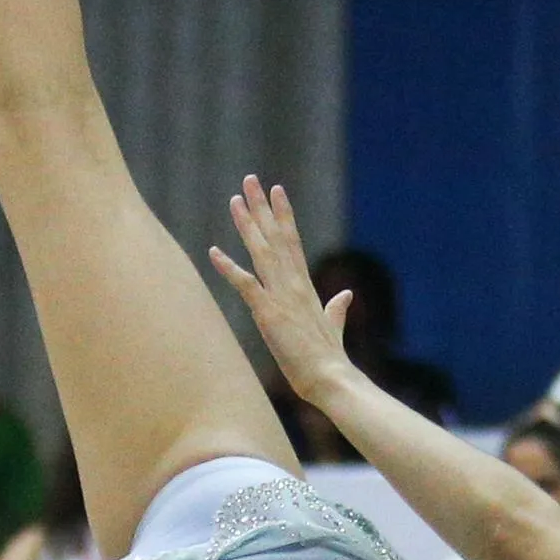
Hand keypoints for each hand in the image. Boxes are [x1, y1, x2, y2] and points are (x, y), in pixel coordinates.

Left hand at [208, 178, 359, 405]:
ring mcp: (281, 297)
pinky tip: (213, 252)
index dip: (283, 214)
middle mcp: (294, 284)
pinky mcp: (269, 314)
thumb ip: (337, 308)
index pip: (292, 241)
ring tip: (235, 200)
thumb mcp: (333, 326)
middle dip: (262, 207)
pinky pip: (246, 285)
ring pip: (262, 252)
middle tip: (251, 180)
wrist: (331, 379)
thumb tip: (346, 294)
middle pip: (275, 237)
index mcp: (306, 286)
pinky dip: (229, 268)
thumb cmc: (329, 358)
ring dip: (247, 225)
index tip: (277, 191)